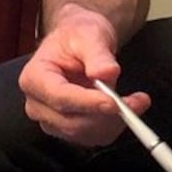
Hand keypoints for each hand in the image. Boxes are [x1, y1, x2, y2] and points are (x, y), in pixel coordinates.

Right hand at [18, 5, 149, 149]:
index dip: (87, 103)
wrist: (79, 44)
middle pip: (71, 121)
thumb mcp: (89, 34)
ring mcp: (51, 120)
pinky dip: (114, 126)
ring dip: (114, 122)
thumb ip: (97, 53)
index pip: (59, 97)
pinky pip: (93, 137)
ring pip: (84, 133)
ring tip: (136, 101)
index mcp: (35, 77)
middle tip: (136, 102)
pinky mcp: (68, 129)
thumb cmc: (78, 36)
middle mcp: (38, 103)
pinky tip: (127, 108)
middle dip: (106, 115)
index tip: (114, 102)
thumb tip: (107, 72)